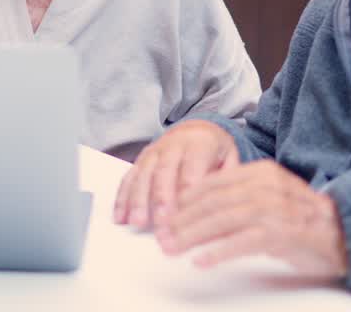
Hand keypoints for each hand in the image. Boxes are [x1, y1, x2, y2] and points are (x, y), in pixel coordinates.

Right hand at [113, 119, 237, 229]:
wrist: (197, 129)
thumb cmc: (215, 150)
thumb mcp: (230, 157)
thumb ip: (228, 179)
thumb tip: (227, 206)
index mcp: (199, 144)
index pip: (192, 168)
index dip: (186, 190)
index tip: (183, 211)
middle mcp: (173, 146)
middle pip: (165, 171)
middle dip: (161, 197)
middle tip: (160, 221)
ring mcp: (154, 152)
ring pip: (143, 174)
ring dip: (138, 199)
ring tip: (136, 222)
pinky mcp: (141, 161)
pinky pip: (129, 177)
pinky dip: (123, 197)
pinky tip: (120, 216)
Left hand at [156, 160, 348, 279]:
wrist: (345, 232)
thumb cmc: (302, 219)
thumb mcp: (269, 196)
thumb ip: (239, 195)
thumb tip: (198, 208)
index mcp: (260, 172)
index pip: (212, 183)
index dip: (185, 200)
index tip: (166, 215)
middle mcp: (265, 186)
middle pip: (213, 202)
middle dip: (182, 220)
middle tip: (161, 236)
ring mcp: (274, 209)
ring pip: (222, 220)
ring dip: (192, 235)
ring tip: (172, 248)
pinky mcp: (282, 233)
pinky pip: (242, 242)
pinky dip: (218, 252)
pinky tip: (201, 261)